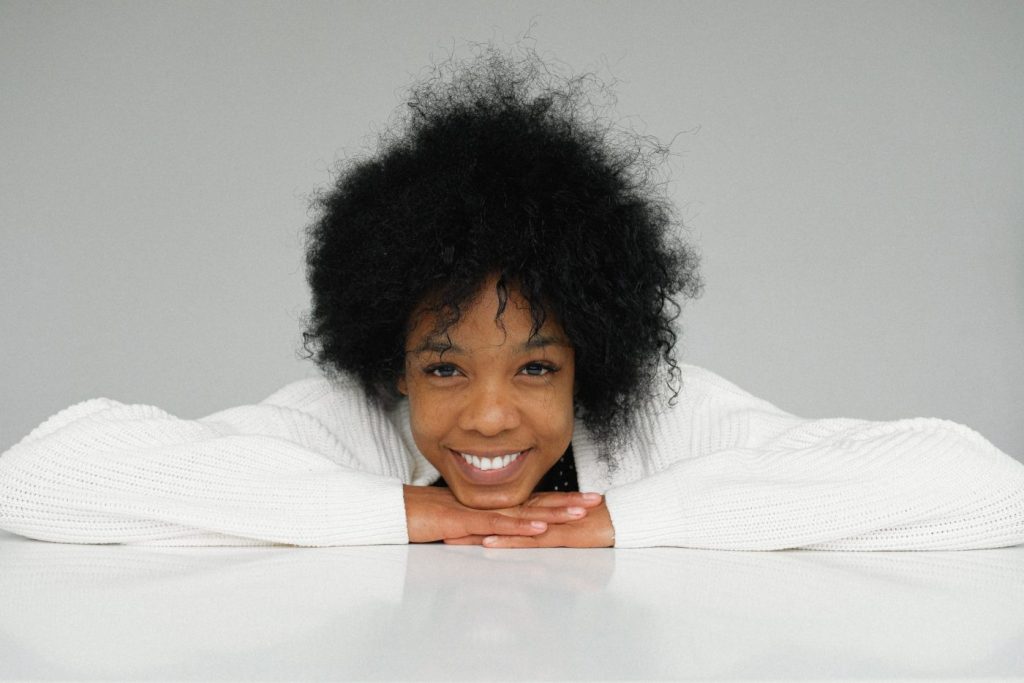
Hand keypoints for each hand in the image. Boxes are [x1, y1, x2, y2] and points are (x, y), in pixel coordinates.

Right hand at [404, 485, 605, 543]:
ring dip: (553, 511)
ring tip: (580, 511)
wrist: (391, 511)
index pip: (531, 502)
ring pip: (522, 512)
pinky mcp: (463, 521)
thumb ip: (480, 531)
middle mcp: (488, 505)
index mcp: (489, 505)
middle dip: (567, 502)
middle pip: (534, 503)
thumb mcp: (457, 527)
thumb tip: (498, 540)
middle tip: (597, 500)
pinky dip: (520, 527)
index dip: (558, 500)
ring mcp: (478, 511)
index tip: (584, 498)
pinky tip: (540, 528)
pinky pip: (496, 525)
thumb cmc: (420, 519)